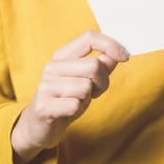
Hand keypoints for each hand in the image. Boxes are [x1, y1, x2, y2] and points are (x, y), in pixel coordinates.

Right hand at [10, 31, 128, 163]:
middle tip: (93, 92)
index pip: (89, 37)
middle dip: (102, 82)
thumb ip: (102, 65)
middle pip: (94, 65)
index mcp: (62, 55)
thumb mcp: (86, 79)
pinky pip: (75, 105)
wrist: (38, 125)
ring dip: (88, 98)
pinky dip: (77, 110)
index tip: (125, 56)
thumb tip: (118, 53)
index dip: (110, 44)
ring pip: (86, 87)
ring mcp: (45, 86)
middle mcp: (52, 67)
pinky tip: (67, 111)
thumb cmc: (66, 98)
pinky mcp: (43, 106)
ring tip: (77, 101)